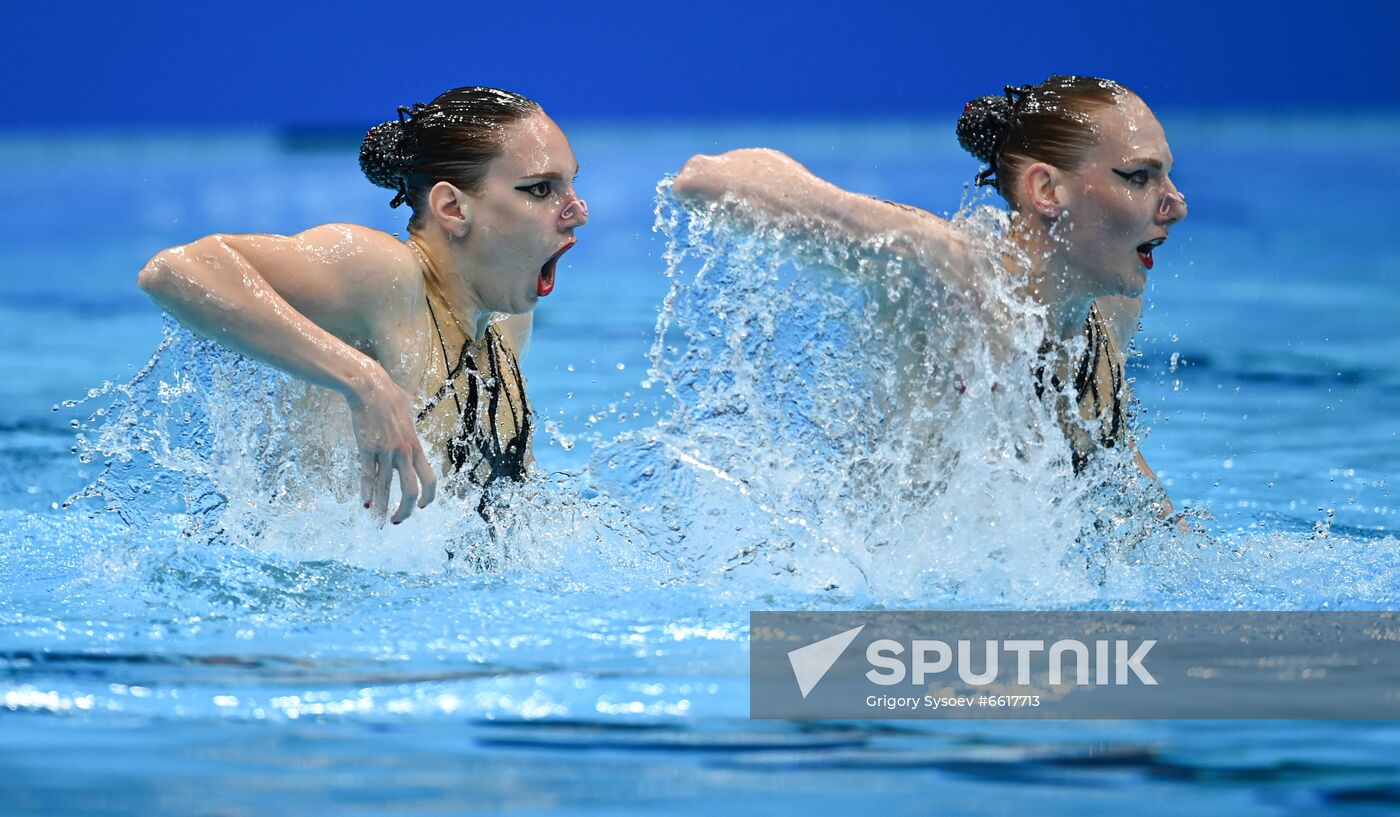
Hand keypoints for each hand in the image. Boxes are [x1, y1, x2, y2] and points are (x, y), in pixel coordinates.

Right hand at [346, 369, 436, 523]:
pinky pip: (367, 475)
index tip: (421, 506)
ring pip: (385, 487)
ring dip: (382, 507)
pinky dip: (366, 492)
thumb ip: (409, 424)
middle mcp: (403, 452)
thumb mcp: (407, 412)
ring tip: (379, 521)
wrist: (369, 386)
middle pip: (410, 489)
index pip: (429, 479)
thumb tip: (407, 420)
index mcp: (415, 446)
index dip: (428, 497)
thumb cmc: (388, 395)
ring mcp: (385, 451)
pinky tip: (365, 505)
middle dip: (405, 509)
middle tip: (398, 521)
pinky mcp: (367, 448)